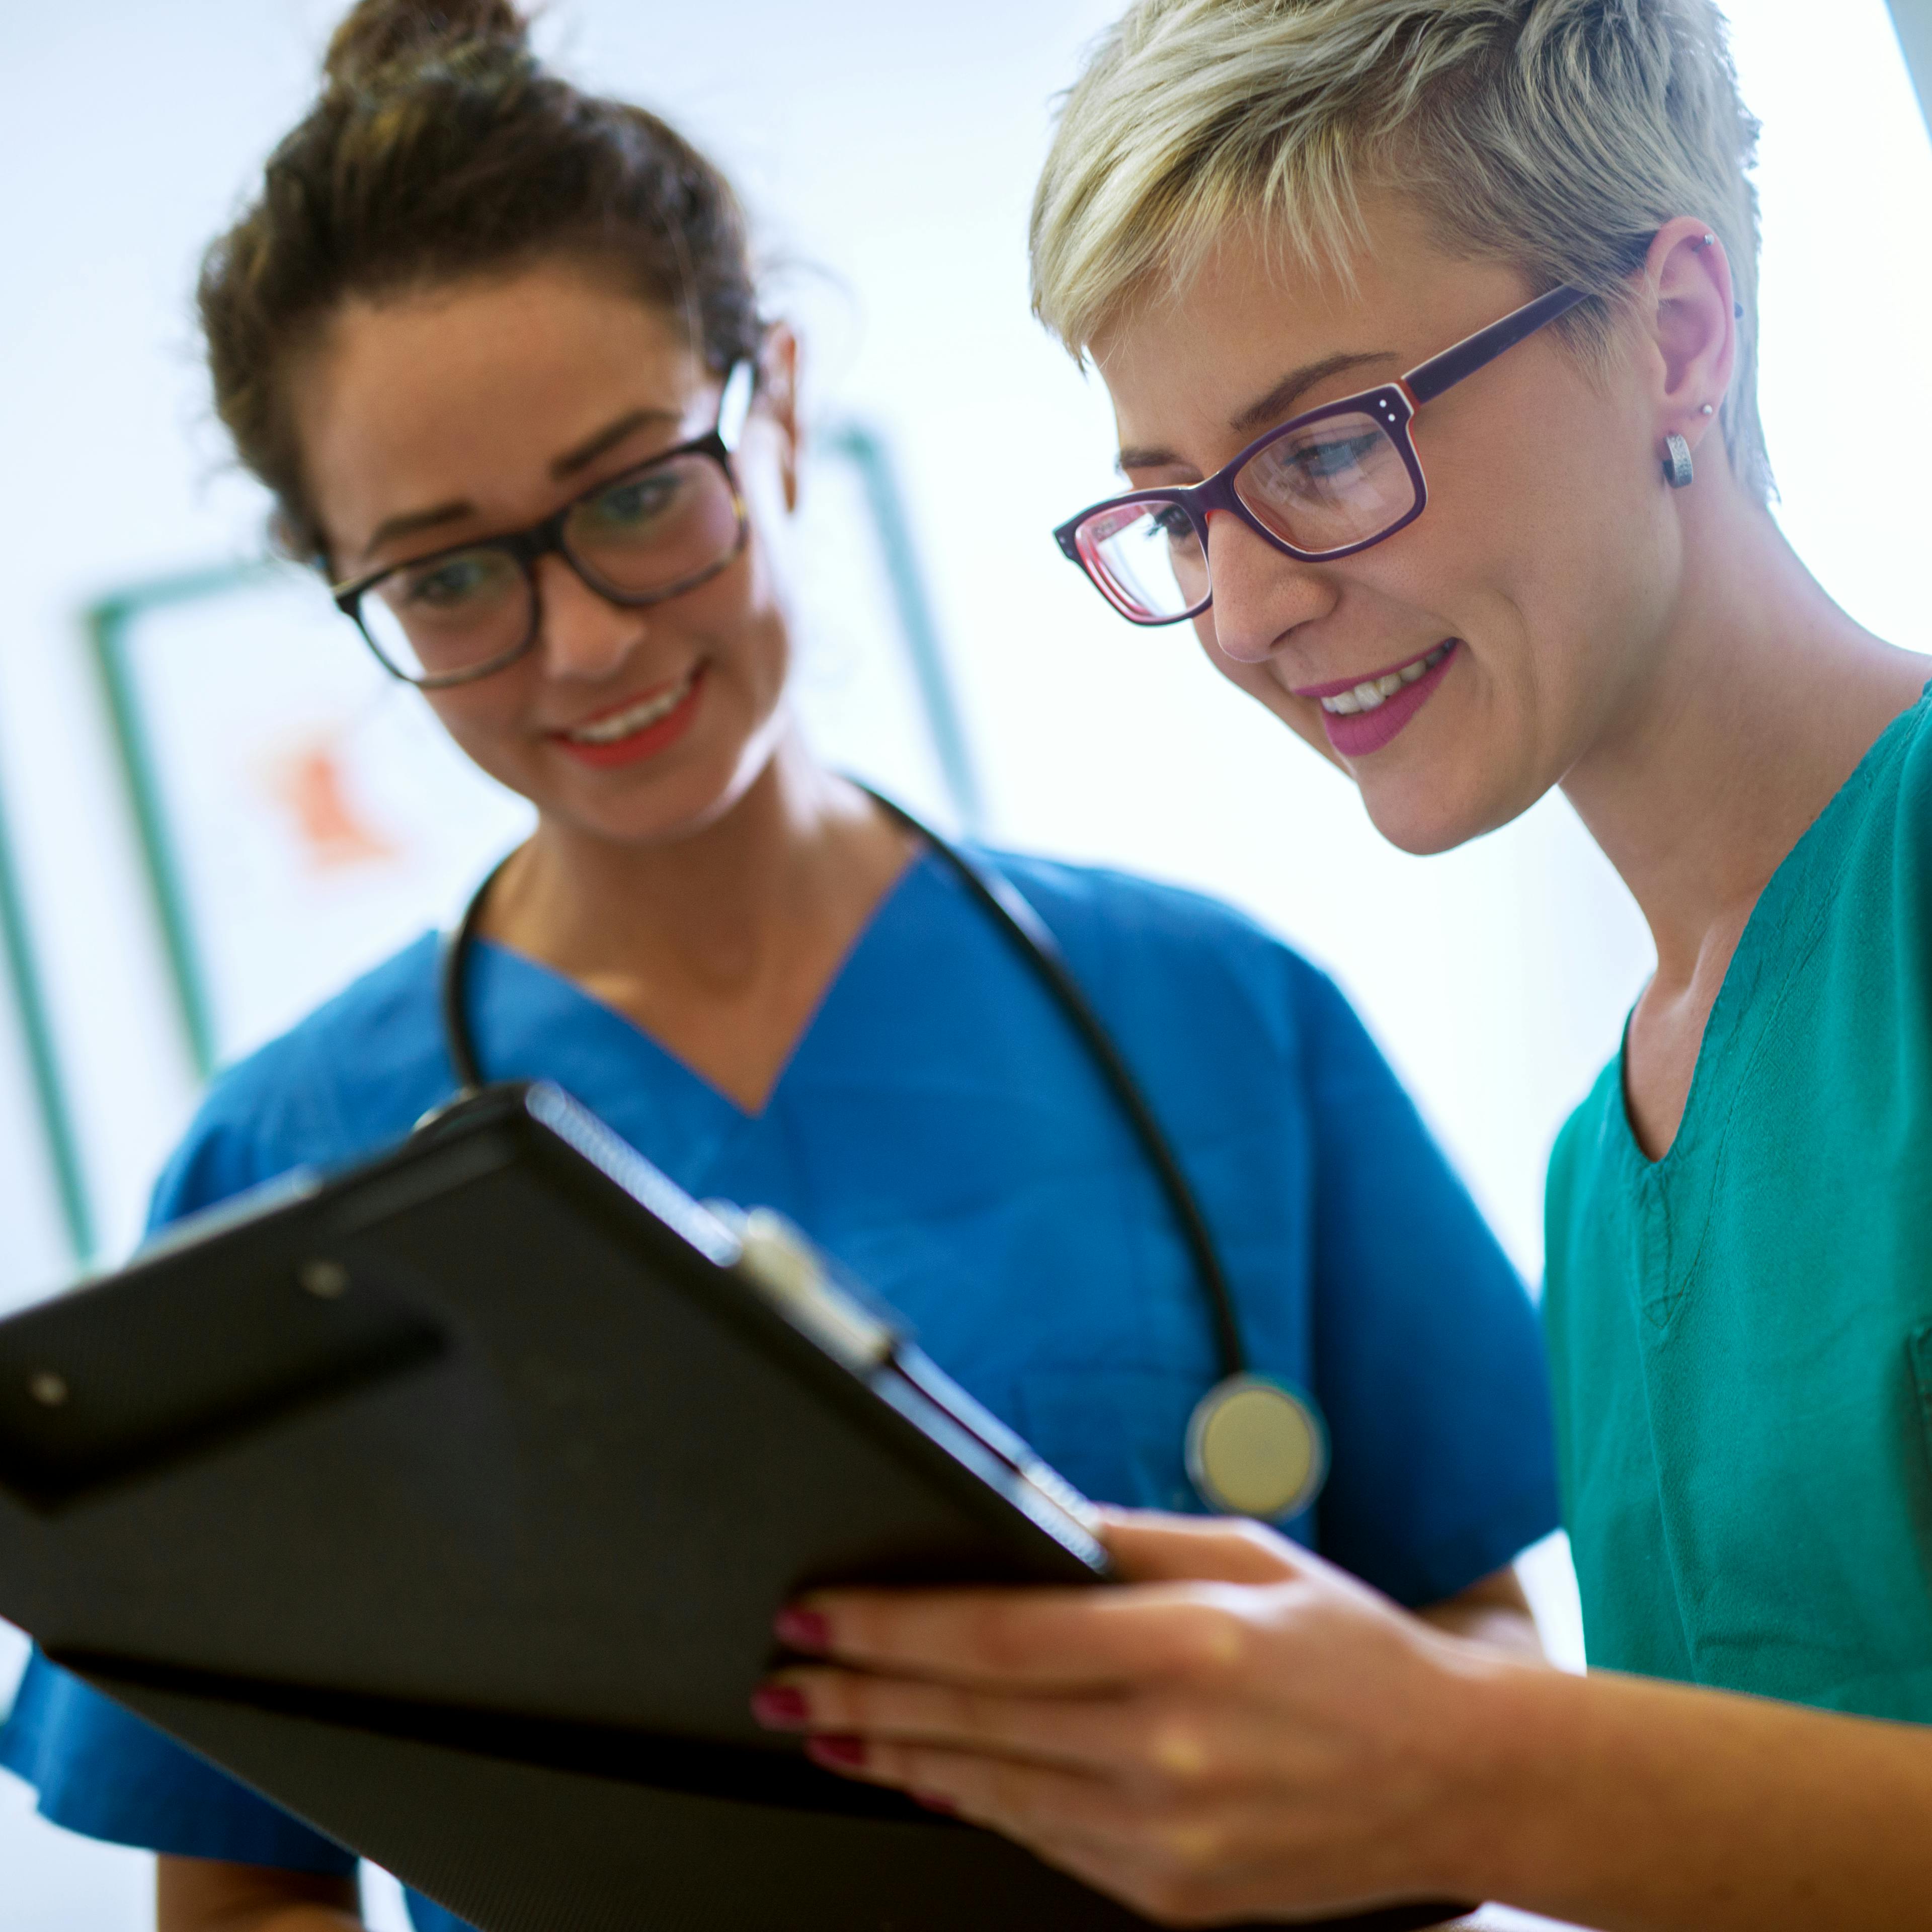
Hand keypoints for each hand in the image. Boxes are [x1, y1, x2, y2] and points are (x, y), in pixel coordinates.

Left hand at [754, 1510, 1506, 1925]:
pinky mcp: (1171, 1895)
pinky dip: (970, 1802)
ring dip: (892, 1756)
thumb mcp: (1247, 1554)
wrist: (1454, 1778)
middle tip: (783, 1678)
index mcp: (1189, 1645)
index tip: (818, 1613)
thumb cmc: (1351, 1651)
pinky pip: (1042, 1838)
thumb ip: (1125, 1540)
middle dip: (858, 1696)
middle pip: (971, 1719)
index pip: (997, 1636)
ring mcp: (1168, 1836)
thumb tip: (1022, 1518)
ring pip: (990, 1789)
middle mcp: (1170, 1748)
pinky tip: (922, 1774)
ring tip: (821, 1728)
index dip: (890, 1628)